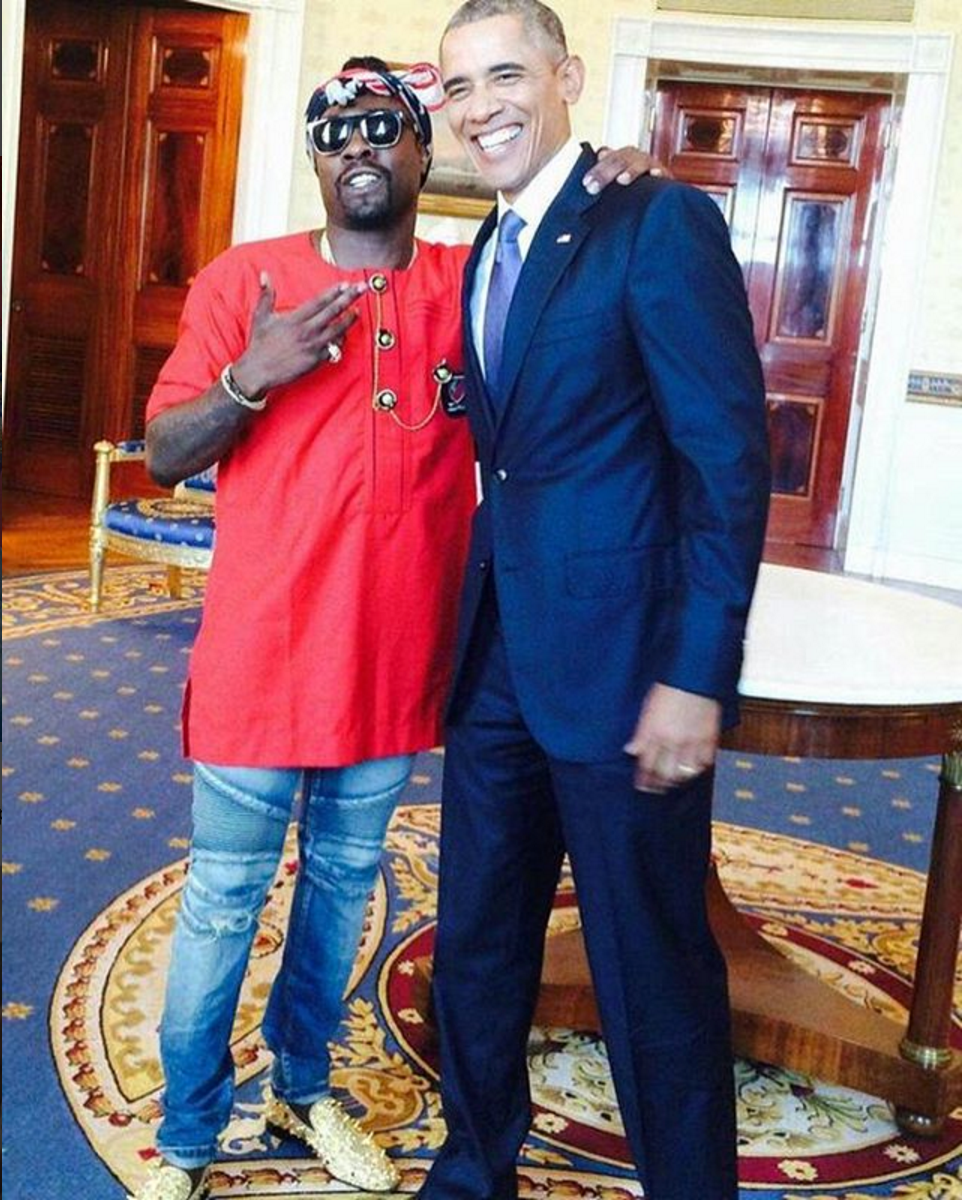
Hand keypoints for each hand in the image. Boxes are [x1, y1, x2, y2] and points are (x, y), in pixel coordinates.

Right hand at [231, 272, 365, 396]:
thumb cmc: (260, 344)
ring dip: (349, 319)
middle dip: (349, 298)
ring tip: (357, 310)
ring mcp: (313, 346)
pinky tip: (345, 334)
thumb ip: (266, 295)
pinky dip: (341, 341)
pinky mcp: (316, 360)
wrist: (259, 371)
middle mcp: (307, 331)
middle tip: (361, 288)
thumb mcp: (261, 316)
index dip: (333, 292)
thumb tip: (265, 275)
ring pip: (338, 330)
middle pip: (333, 311)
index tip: (345, 284)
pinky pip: (334, 348)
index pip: (319, 302)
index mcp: (295, 319)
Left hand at [582, 146, 670, 195]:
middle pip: (620, 160)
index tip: (586, 183)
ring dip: (631, 170)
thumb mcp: (614, 182)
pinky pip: (662, 172)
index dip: (596, 169)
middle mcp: (635, 158)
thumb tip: (586, 181)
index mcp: (621, 157)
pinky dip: (659, 172)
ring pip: (640, 163)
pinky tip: (655, 175)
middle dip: (606, 173)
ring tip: (622, 180)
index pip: (607, 158)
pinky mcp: (664, 176)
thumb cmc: (631, 188)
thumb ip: (601, 179)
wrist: (656, 194)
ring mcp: (650, 165)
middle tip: (594, 187)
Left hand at [624, 683, 719, 793]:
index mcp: (655, 731)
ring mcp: (692, 740)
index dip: (643, 779)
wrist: (695, 674)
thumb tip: (631, 751)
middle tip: (656, 789)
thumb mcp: (647, 708)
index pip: (647, 765)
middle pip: (665, 773)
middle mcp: (673, 739)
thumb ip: (640, 733)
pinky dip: (698, 768)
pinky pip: (705, 762)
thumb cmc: (670, 687)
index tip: (642, 786)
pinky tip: (693, 768)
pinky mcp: (709, 737)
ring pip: (685, 772)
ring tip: (673, 781)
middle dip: (659, 784)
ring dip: (678, 779)